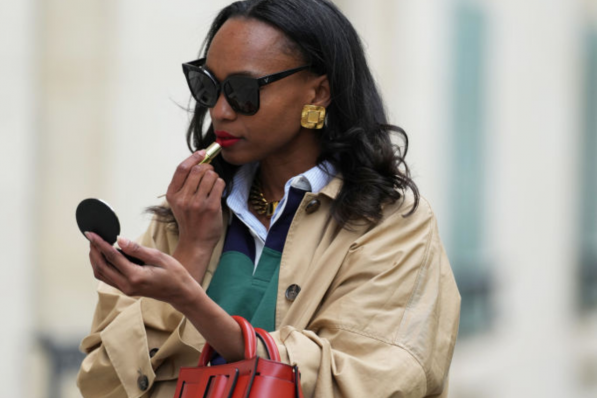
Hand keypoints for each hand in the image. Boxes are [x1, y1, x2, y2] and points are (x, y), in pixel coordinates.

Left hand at [86, 232, 199, 308]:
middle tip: (91, 236)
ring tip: (95, 244)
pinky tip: (104, 255)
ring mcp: (125, 289)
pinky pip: (108, 277)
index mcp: (135, 276)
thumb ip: (137, 249)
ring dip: (95, 259)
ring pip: (101, 274)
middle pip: (101, 267)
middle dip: (94, 251)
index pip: (112, 257)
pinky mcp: (126, 289)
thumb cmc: (174, 273)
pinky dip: (102, 265)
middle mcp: (127, 285)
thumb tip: (119, 240)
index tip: (90, 233)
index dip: (99, 244)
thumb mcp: (158, 257)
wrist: (180, 292)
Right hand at [166, 150, 225, 279]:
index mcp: (173, 194)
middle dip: (207, 167)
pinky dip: (221, 184)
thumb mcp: (180, 202)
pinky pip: (219, 184)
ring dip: (215, 177)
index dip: (194, 157)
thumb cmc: (190, 220)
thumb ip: (186, 184)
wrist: (195, 242)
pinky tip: (218, 191)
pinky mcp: (210, 207)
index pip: (182, 168)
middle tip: (210, 173)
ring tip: (213, 185)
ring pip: (210, 175)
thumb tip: (199, 161)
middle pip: (198, 169)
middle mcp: (183, 198)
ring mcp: (197, 203)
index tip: (202, 153)